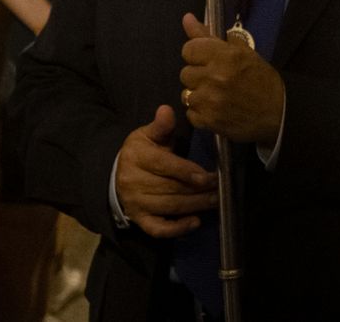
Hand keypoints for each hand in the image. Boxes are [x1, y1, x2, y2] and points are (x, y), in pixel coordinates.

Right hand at [115, 105, 217, 238]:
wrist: (118, 173)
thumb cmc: (142, 151)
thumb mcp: (148, 134)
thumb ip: (161, 125)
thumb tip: (167, 110)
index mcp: (138, 157)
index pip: (166, 166)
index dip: (189, 172)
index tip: (210, 176)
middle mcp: (133, 182)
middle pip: (171, 188)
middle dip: (199, 190)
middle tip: (221, 189)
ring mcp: (135, 203)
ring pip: (169, 207)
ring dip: (195, 206)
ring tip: (216, 201)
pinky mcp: (139, 219)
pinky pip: (157, 229)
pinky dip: (176, 229)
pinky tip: (195, 222)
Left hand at [180, 14, 285, 146]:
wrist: (278, 112)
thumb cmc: (261, 79)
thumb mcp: (242, 52)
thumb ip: (210, 36)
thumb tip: (187, 18)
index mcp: (225, 56)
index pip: (189, 50)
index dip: (197, 54)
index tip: (207, 59)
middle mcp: (215, 78)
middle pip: (185, 73)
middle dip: (199, 75)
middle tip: (216, 78)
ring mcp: (210, 101)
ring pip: (186, 94)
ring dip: (199, 94)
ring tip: (217, 95)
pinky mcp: (208, 121)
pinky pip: (190, 112)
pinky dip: (200, 111)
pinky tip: (216, 108)